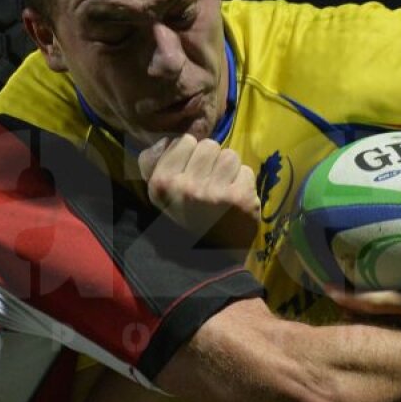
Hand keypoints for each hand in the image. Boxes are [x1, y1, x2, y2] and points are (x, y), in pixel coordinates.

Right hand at [137, 134, 259, 250]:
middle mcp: (187, 186)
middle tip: (209, 184)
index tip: (191, 174)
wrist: (209, 262)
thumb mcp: (158, 196)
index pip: (185, 141)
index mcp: (162, 183)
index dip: (191, 155)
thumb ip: (154, 164)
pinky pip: (246, 171)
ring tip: (223, 190)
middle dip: (211, 162)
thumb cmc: (183, 223)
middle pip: (209, 145)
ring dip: (229, 171)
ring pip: (230, 155)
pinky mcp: (241, 199)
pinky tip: (235, 200)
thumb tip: (166, 139)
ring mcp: (215, 193)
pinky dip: (243, 184)